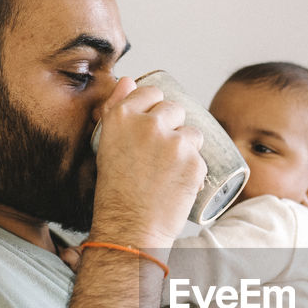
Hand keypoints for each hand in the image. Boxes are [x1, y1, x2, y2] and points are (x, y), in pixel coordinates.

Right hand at [90, 77, 204, 247]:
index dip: (154, 108)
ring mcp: (174, 142)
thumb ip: (117, 108)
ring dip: (187, 148)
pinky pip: (201, 157)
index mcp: (122, 117)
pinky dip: (194, 171)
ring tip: (169, 172)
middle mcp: (148, 124)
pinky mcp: (194, 161)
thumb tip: (127, 78)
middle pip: (174, 109)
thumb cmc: (115, 191)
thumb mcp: (106, 145)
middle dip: (172, 127)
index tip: (153, 126)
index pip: (150, 93)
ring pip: (192, 133)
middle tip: (160, 156)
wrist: (130, 229)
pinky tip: (177, 185)